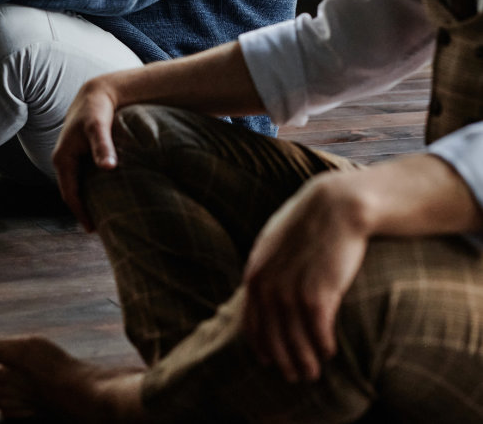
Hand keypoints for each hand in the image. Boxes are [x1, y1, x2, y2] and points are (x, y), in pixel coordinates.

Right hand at [52, 78, 119, 230]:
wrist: (95, 93)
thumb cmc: (96, 109)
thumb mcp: (98, 127)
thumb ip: (103, 146)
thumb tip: (108, 167)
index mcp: (62, 158)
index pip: (69, 193)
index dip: (80, 212)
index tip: (93, 229)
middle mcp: (63, 160)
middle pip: (71, 193)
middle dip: (83, 211)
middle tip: (101, 230)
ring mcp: (70, 159)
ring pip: (76, 186)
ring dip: (86, 201)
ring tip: (103, 218)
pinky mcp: (78, 156)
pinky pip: (82, 179)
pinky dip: (90, 190)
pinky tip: (104, 197)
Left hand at [242, 173, 369, 382]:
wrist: (334, 207)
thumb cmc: (308, 223)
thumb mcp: (274, 242)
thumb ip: (266, 265)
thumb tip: (261, 287)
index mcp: (255, 272)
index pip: (251, 321)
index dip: (260, 344)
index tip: (268, 361)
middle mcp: (268, 284)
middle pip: (272, 336)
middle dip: (282, 360)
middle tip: (294, 378)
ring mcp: (291, 290)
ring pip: (295, 339)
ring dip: (304, 361)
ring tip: (312, 373)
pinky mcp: (318, 293)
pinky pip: (318, 332)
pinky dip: (323, 346)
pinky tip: (329, 352)